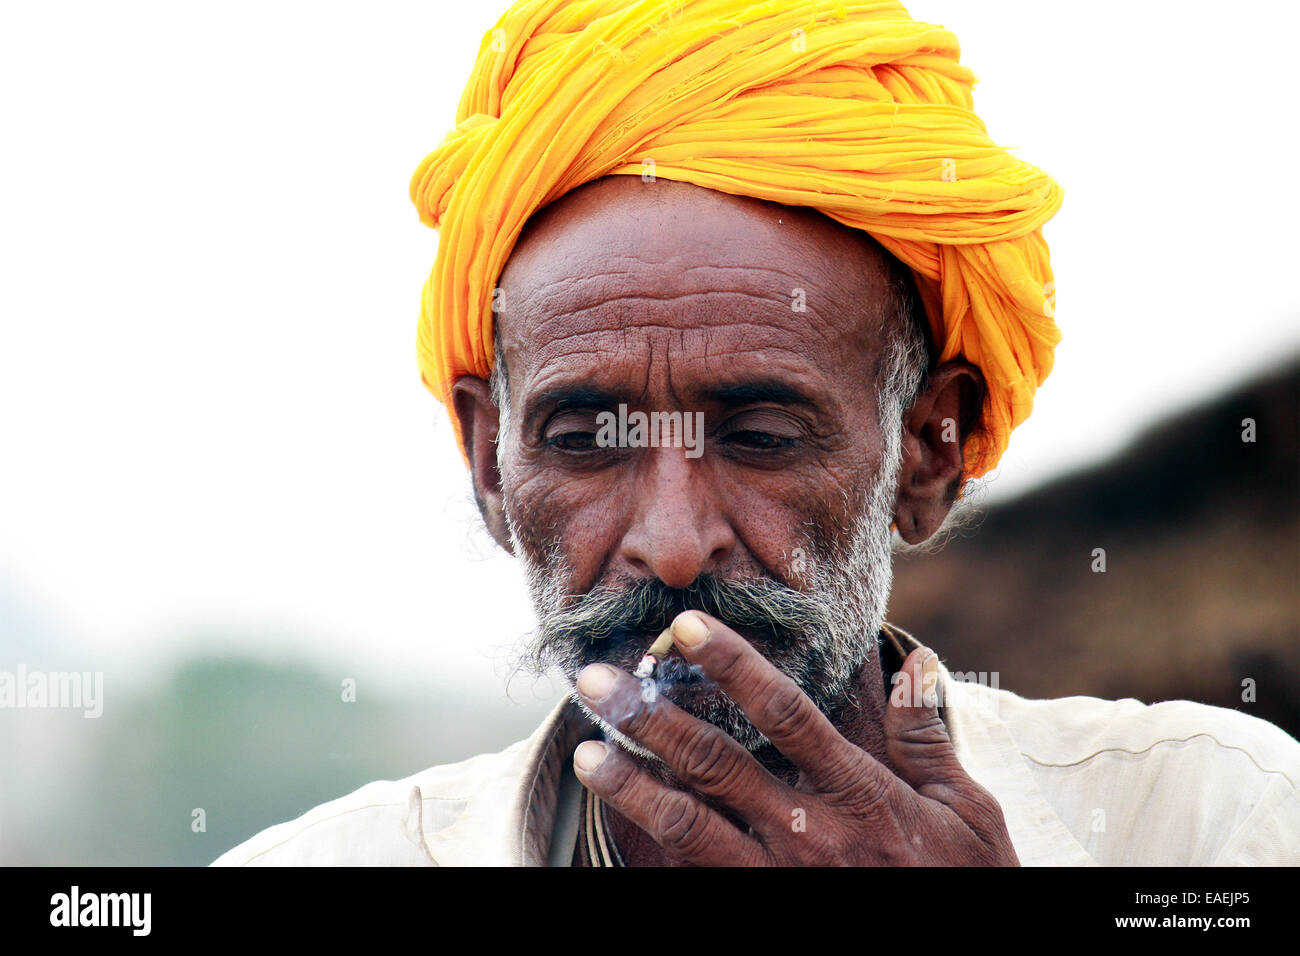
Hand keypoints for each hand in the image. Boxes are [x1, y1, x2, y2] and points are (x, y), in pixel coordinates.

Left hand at [572, 610, 1018, 865]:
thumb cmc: (968, 887)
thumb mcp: (966, 813)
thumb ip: (927, 739)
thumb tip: (916, 663)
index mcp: (860, 795)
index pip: (785, 713)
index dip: (732, 665)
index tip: (685, 626)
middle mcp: (810, 834)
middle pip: (717, 763)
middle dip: (651, 718)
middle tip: (596, 681)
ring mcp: (779, 882)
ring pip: (692, 827)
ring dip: (634, 787)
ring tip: (586, 754)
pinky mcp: (761, 916)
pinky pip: (698, 881)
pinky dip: (657, 855)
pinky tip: (620, 832)